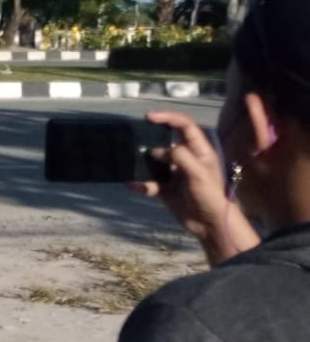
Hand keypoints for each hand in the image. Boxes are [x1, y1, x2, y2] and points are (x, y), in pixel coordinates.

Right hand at [130, 111, 259, 262]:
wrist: (210, 224)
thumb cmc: (210, 195)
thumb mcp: (198, 173)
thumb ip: (179, 156)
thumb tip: (155, 150)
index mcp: (199, 151)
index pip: (185, 126)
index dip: (168, 117)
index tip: (149, 117)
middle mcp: (187, 159)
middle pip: (167, 141)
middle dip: (152, 139)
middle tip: (135, 137)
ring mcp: (175, 174)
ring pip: (155, 162)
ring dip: (143, 162)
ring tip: (131, 162)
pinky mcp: (166, 189)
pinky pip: (150, 182)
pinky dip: (140, 184)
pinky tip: (132, 185)